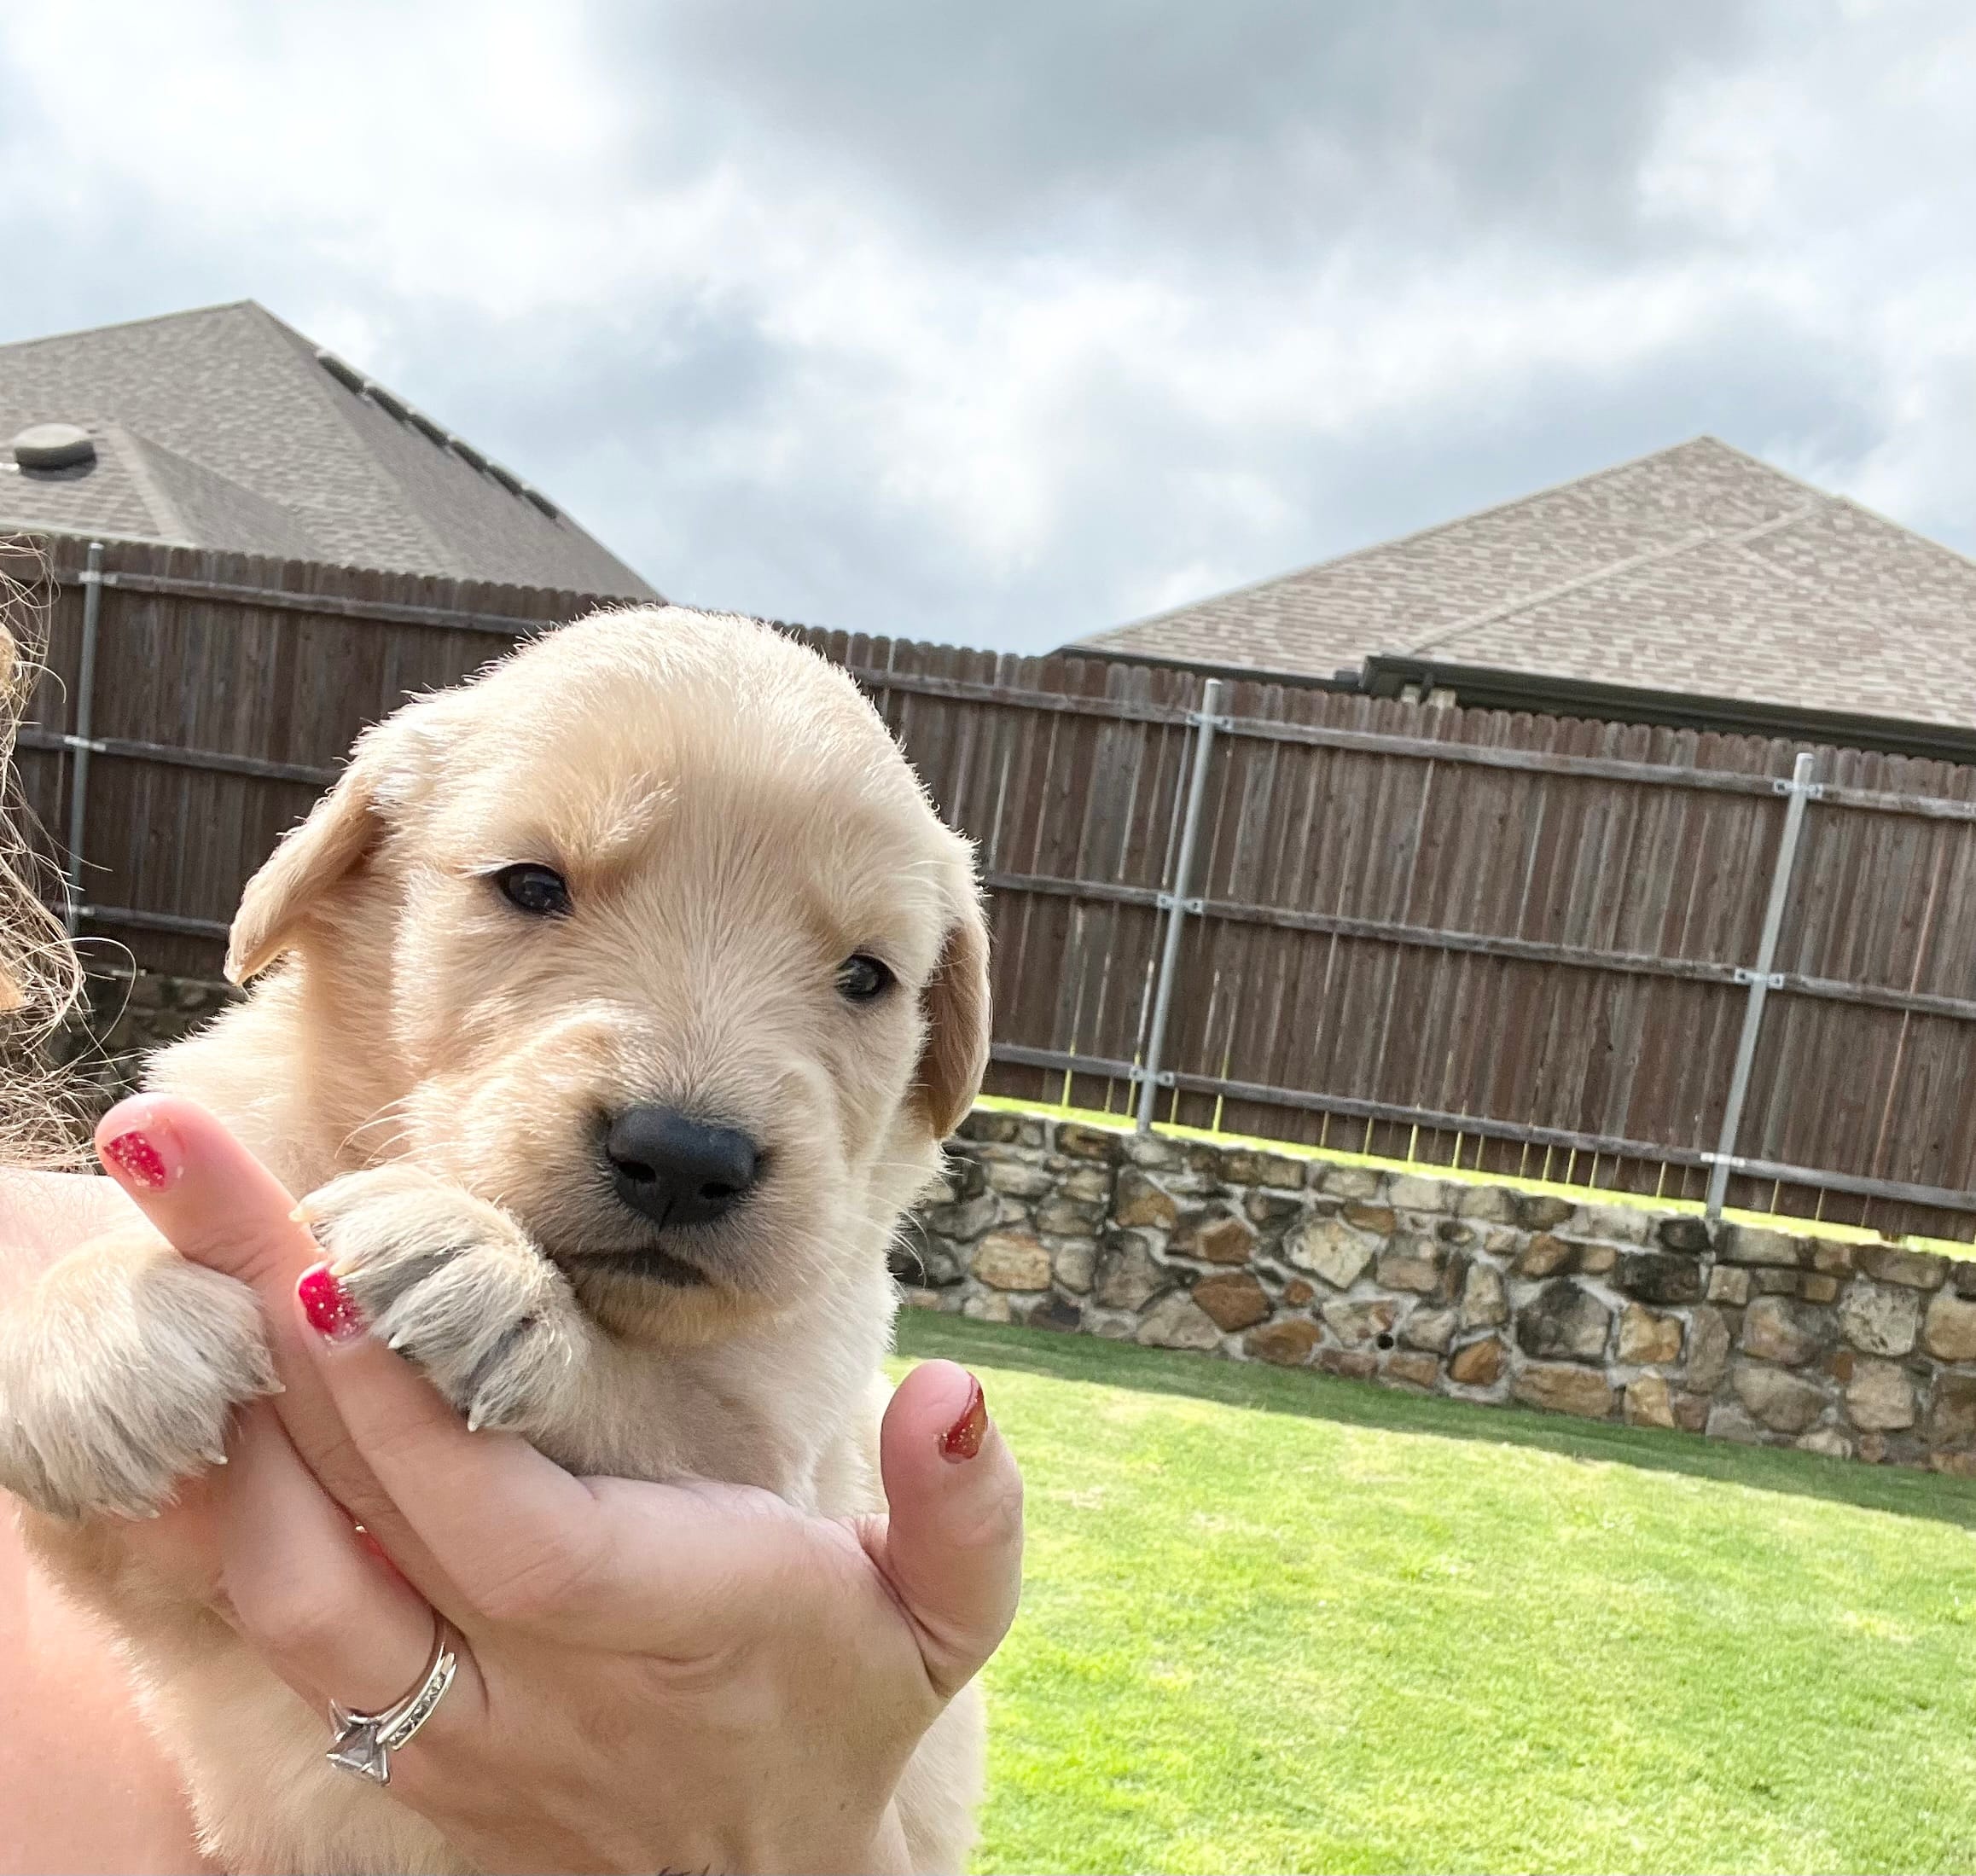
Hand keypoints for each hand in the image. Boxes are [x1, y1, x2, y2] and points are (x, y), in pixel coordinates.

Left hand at [94, 1096, 1021, 1874]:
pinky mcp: (397, 1745)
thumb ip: (966, 1511)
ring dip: (215, 1419)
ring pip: (279, 1592)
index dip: (410, 1413)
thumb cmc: (849, 1707)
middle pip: (352, 1529)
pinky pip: (277, 1623)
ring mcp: (444, 1729)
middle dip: (256, 1332)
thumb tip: (954, 1390)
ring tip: (167, 1243)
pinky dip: (219, 1499)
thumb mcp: (949, 1620)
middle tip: (170, 1156)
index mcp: (661, 1630)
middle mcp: (527, 1692)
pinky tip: (188, 1382)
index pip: (507, 1531)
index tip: (327, 1269)